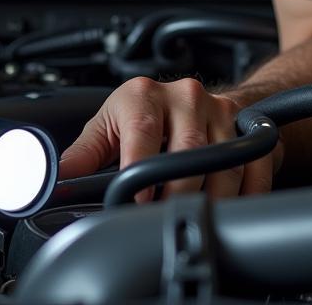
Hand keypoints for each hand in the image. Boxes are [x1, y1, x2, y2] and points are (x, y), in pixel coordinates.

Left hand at [57, 76, 280, 200]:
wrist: (190, 99)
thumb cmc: (144, 116)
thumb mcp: (108, 126)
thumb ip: (84, 153)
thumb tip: (56, 177)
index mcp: (143, 94)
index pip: (143, 134)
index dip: (141, 173)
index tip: (140, 203)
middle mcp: (184, 95)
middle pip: (188, 152)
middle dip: (178, 194)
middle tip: (168, 218)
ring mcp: (219, 108)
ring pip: (223, 163)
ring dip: (212, 199)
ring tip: (195, 217)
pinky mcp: (246, 125)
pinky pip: (255, 165)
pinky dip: (248, 194)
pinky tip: (231, 207)